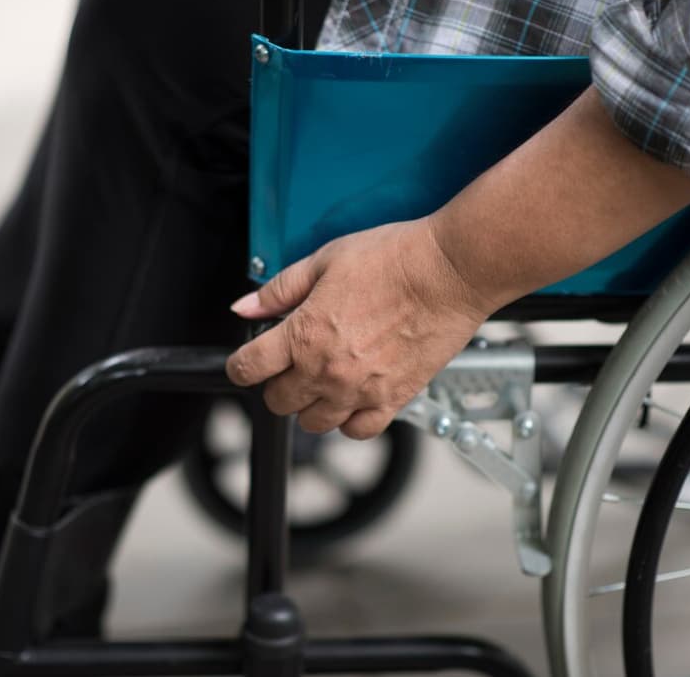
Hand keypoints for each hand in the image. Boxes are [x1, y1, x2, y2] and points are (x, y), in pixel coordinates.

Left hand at [226, 217, 492, 438]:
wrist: (449, 271)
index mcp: (304, 334)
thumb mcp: (324, 260)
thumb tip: (244, 307)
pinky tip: (352, 397)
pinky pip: (357, 430)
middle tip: (291, 363)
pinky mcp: (392, 400)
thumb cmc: (393, 259)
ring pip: (314, 423)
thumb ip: (279, 290)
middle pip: (278, 401)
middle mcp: (327, 369)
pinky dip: (349, 421)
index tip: (247, 361)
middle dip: (276, 383)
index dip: (240, 365)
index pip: (248, 368)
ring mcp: (359, 390)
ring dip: (310, 404)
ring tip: (323, 379)